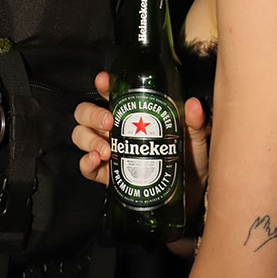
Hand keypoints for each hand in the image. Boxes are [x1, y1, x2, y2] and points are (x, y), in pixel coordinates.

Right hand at [72, 72, 209, 213]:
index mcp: (134, 114)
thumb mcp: (195, 138)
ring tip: (105, 149)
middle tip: (109, 122)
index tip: (104, 81)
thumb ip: (194, 122)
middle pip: (87, 113)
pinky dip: (85, 162)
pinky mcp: (108, 175)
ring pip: (81, 136)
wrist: (189, 195)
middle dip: (92, 114)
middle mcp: (116, 130)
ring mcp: (109, 151)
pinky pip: (86, 167)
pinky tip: (96, 160)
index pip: (111, 93)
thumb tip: (193, 105)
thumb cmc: (190, 161)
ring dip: (88, 139)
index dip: (103, 84)